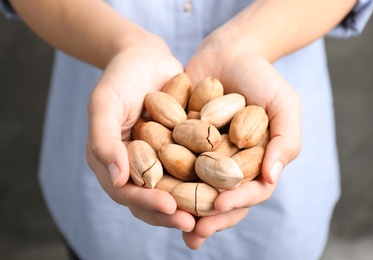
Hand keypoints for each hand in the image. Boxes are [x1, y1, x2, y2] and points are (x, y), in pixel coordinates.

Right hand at [86, 36, 195, 231]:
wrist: (145, 56)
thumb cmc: (120, 77)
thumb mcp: (105, 104)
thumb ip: (104, 141)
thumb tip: (118, 180)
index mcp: (111, 162)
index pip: (126, 192)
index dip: (147, 202)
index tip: (170, 208)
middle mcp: (135, 167)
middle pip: (151, 199)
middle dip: (172, 213)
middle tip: (195, 223)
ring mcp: (157, 160)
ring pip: (173, 190)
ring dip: (191, 204)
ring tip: (213, 213)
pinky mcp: (178, 150)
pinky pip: (191, 170)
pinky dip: (205, 181)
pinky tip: (225, 187)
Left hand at [183, 28, 301, 248]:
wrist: (229, 52)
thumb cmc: (262, 77)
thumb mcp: (283, 104)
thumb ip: (284, 140)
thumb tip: (272, 177)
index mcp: (256, 163)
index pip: (250, 192)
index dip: (237, 203)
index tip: (219, 207)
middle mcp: (230, 165)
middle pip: (221, 198)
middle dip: (208, 217)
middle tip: (193, 232)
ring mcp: (205, 156)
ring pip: (194, 187)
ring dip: (183, 206)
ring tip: (169, 220)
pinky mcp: (183, 143)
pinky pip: (172, 163)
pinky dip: (163, 176)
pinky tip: (150, 187)